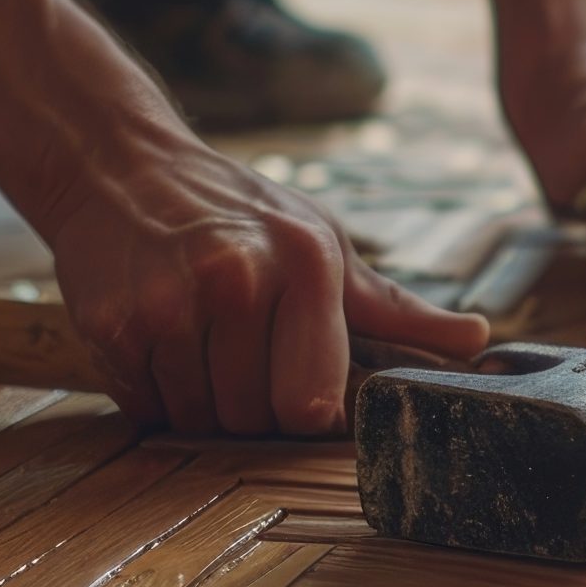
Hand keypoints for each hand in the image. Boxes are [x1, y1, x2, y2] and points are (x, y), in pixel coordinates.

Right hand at [39, 145, 488, 436]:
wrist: (118, 165)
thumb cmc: (238, 211)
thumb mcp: (321, 243)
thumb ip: (392, 306)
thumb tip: (475, 341)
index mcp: (304, 264)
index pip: (314, 403)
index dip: (307, 414)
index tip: (300, 394)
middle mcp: (237, 280)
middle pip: (255, 420)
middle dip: (250, 410)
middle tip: (240, 359)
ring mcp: (168, 303)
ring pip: (198, 420)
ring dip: (200, 403)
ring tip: (199, 345)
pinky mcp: (110, 324)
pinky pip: (146, 406)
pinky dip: (153, 393)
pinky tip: (158, 342)